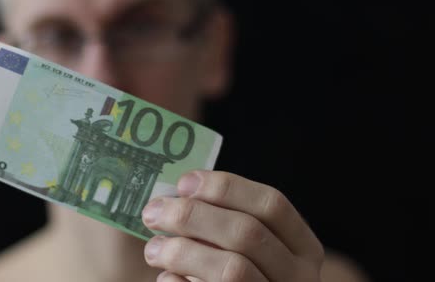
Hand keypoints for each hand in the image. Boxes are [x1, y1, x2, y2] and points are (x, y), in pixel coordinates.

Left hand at [142, 170, 324, 281]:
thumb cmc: (232, 273)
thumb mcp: (247, 247)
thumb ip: (224, 221)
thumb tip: (178, 194)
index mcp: (302, 247)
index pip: (272, 204)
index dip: (226, 187)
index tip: (183, 183)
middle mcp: (298, 277)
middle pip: (247, 233)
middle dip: (192, 216)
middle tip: (153, 212)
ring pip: (232, 269)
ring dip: (182, 252)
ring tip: (153, 249)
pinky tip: (166, 278)